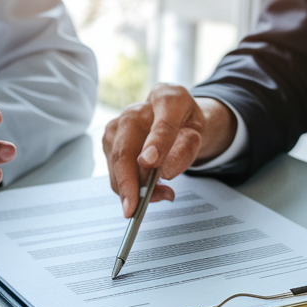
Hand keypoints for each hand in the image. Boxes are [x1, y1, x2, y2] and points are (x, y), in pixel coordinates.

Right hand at [102, 84, 237, 216]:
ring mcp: (118, 124)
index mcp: (167, 99)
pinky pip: (114, 169)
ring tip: (158, 196)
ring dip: (131, 189)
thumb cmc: (184, 124)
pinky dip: (127, 187)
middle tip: (134, 207)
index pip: (162, 124)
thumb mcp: (197, 134)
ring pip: (117, 163)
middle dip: (128, 182)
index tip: (149, 163)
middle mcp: (137, 110)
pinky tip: (145, 190)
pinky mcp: (109, 140)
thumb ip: (185, 150)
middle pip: (126, 148)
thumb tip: (165, 173)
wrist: (172, 117)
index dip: (156, 143)